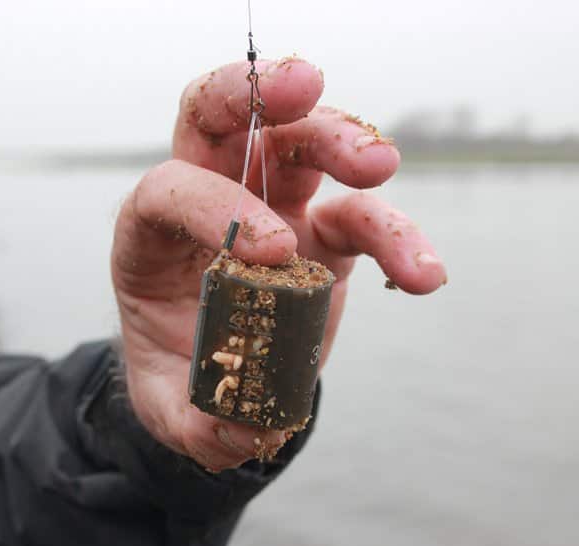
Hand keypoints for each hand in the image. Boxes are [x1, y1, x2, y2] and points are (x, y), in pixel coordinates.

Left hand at [112, 57, 446, 470]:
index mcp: (154, 238)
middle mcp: (211, 206)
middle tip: (309, 85)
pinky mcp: (320, 234)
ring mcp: (270, 210)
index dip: (218, 206)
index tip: (272, 252)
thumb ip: (200, 421)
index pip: (170, 188)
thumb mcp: (174, 411)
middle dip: (262, 95)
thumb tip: (246, 428)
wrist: (220, 382)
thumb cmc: (182, 381)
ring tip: (382, 165)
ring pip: (300, 144)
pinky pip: (359, 215)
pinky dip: (396, 234)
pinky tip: (424, 273)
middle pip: (224, 123)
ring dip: (341, 138)